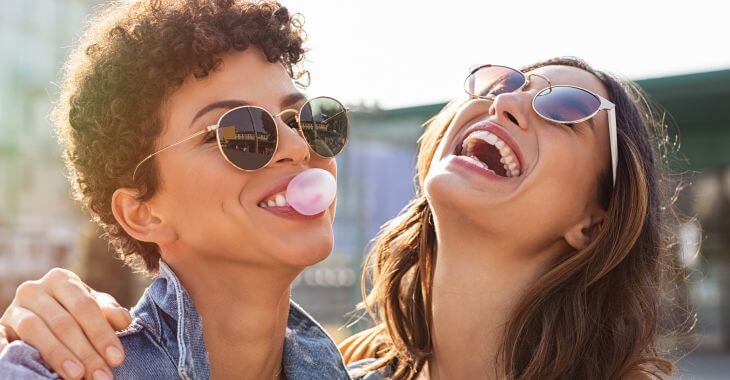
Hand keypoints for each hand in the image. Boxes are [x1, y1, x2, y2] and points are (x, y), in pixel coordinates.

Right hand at [0, 268, 131, 378]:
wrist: (40, 316)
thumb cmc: (73, 312)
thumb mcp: (93, 308)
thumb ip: (108, 311)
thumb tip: (123, 321)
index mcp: (61, 280)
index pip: (85, 307)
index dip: (102, 334)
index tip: (116, 358)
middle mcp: (35, 289)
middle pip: (63, 322)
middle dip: (85, 352)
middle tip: (101, 375)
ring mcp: (14, 308)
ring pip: (35, 330)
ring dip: (58, 355)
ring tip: (77, 375)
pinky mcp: (0, 326)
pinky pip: (0, 337)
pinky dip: (7, 349)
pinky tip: (22, 365)